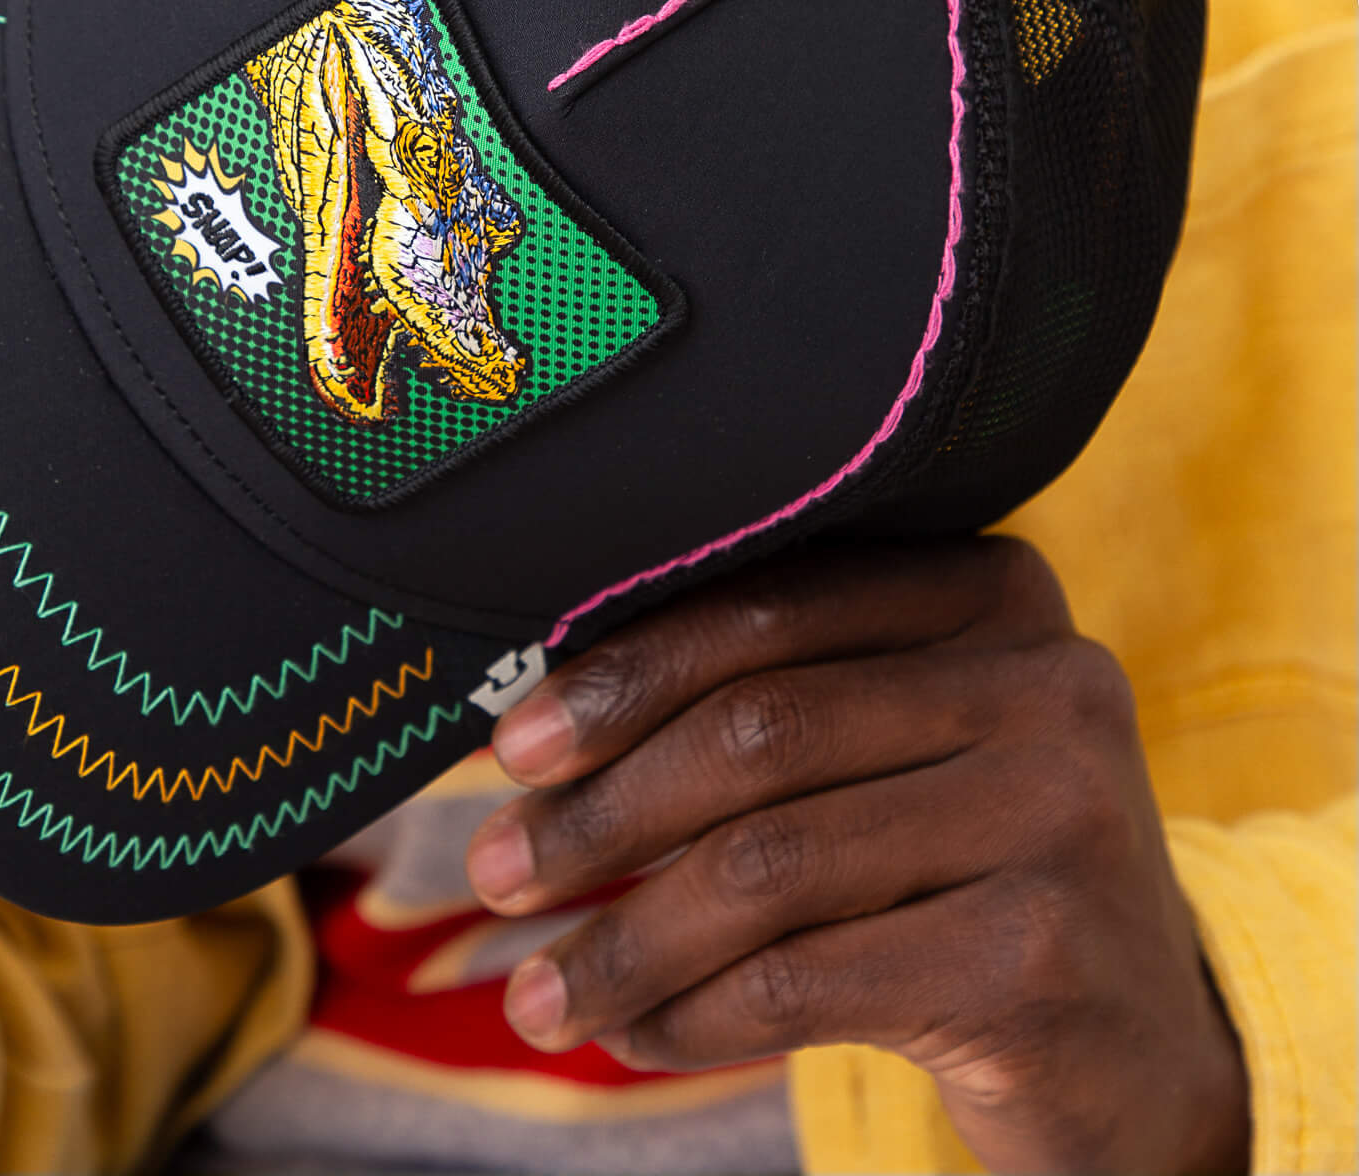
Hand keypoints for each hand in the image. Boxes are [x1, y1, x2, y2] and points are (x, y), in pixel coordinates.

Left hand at [465, 538, 1249, 1175]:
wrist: (1142, 1049)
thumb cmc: (959, 866)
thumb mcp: (891, 752)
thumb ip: (763, 702)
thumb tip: (531, 729)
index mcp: (988, 589)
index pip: (765, 606)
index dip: (619, 675)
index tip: (509, 747)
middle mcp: (1044, 681)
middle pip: (757, 731)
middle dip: (602, 812)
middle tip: (494, 871)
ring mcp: (1058, 817)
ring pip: (767, 865)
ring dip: (623, 937)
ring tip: (538, 995)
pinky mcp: (1043, 959)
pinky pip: (806, 979)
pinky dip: (694, 1011)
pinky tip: (638, 1031)